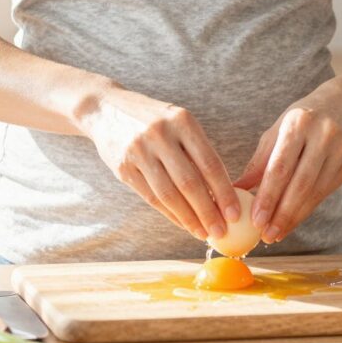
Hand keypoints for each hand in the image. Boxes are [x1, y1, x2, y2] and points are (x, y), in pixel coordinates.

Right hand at [80, 85, 240, 240]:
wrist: (106, 109)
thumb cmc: (153, 119)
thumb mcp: (177, 122)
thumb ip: (197, 151)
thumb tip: (222, 192)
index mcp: (182, 121)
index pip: (210, 163)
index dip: (225, 192)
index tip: (235, 213)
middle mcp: (160, 134)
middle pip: (190, 183)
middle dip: (208, 212)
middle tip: (222, 231)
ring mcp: (139, 151)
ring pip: (169, 195)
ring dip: (189, 219)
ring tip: (203, 233)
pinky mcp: (123, 168)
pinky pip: (151, 197)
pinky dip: (169, 214)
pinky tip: (183, 224)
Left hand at [234, 83, 341, 244]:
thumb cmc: (302, 119)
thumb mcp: (278, 130)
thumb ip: (259, 161)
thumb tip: (235, 191)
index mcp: (299, 123)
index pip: (281, 166)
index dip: (268, 196)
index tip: (255, 219)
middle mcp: (324, 135)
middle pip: (300, 183)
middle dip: (282, 213)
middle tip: (265, 235)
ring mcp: (341, 150)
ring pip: (315, 192)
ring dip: (294, 217)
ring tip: (275, 233)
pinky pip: (325, 193)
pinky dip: (307, 209)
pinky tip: (292, 220)